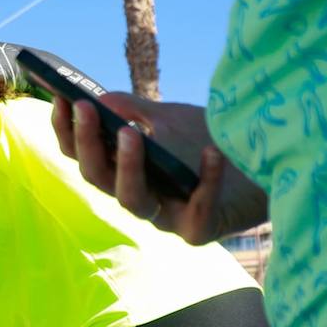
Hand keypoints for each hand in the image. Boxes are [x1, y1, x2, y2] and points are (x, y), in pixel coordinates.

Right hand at [49, 93, 266, 243]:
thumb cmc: (208, 144)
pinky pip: (197, 209)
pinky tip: (212, 152)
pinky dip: (207, 179)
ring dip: (127, 166)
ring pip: (132, 200)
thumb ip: (137, 110)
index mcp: (122, 173)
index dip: (67, 132)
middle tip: (87, 109)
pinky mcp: (198, 230)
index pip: (82, 157)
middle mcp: (137, 196)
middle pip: (97, 179)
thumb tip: (102, 97)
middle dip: (88, 144)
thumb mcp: (170, 120)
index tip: (63, 100)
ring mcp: (165, 217)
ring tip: (131, 133)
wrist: (264, 169)